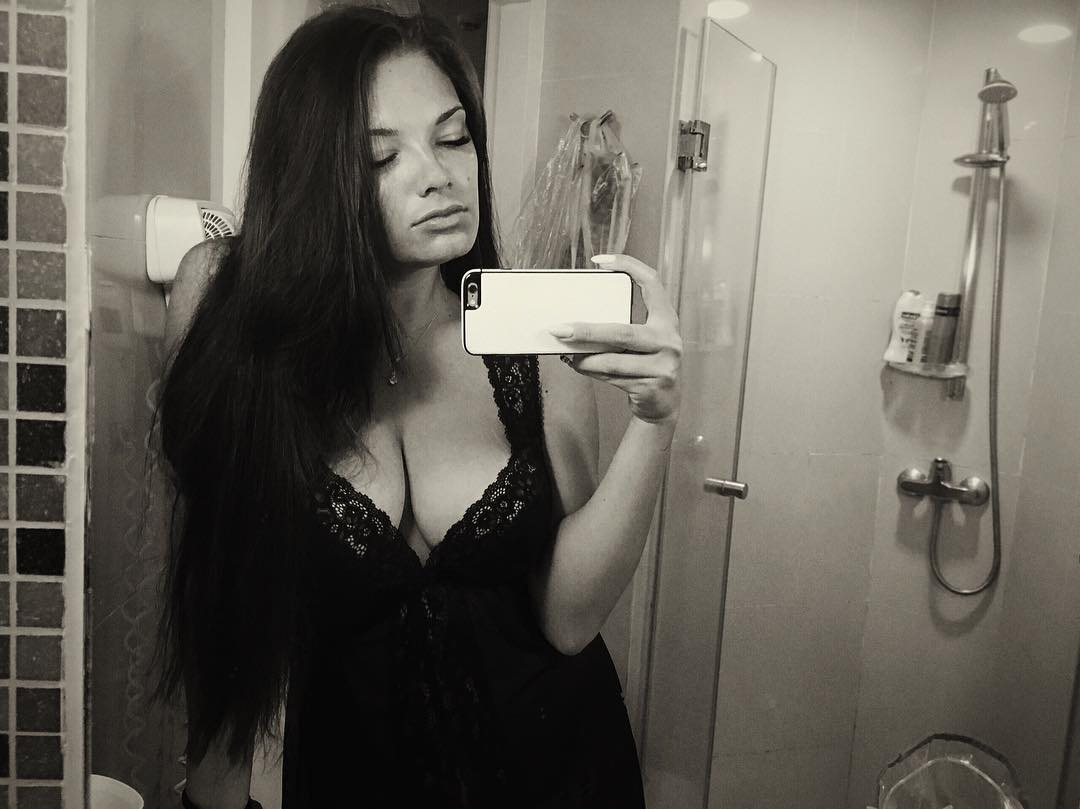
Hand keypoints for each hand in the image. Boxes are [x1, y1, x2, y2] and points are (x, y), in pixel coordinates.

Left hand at [548, 253, 682, 425]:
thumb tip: (576, 322)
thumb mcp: (641, 341)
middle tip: (560, 329)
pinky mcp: (652, 385)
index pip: (652, 282)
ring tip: (567, 353)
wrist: (663, 404)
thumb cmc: (645, 365)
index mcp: (666, 319)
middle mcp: (669, 339)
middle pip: (621, 331)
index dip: (629, 266)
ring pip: (612, 359)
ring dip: (584, 358)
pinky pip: (612, 376)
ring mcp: (663, 364)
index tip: (600, 261)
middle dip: (586, 331)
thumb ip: (621, 328)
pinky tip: (579, 366)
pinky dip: (591, 371)